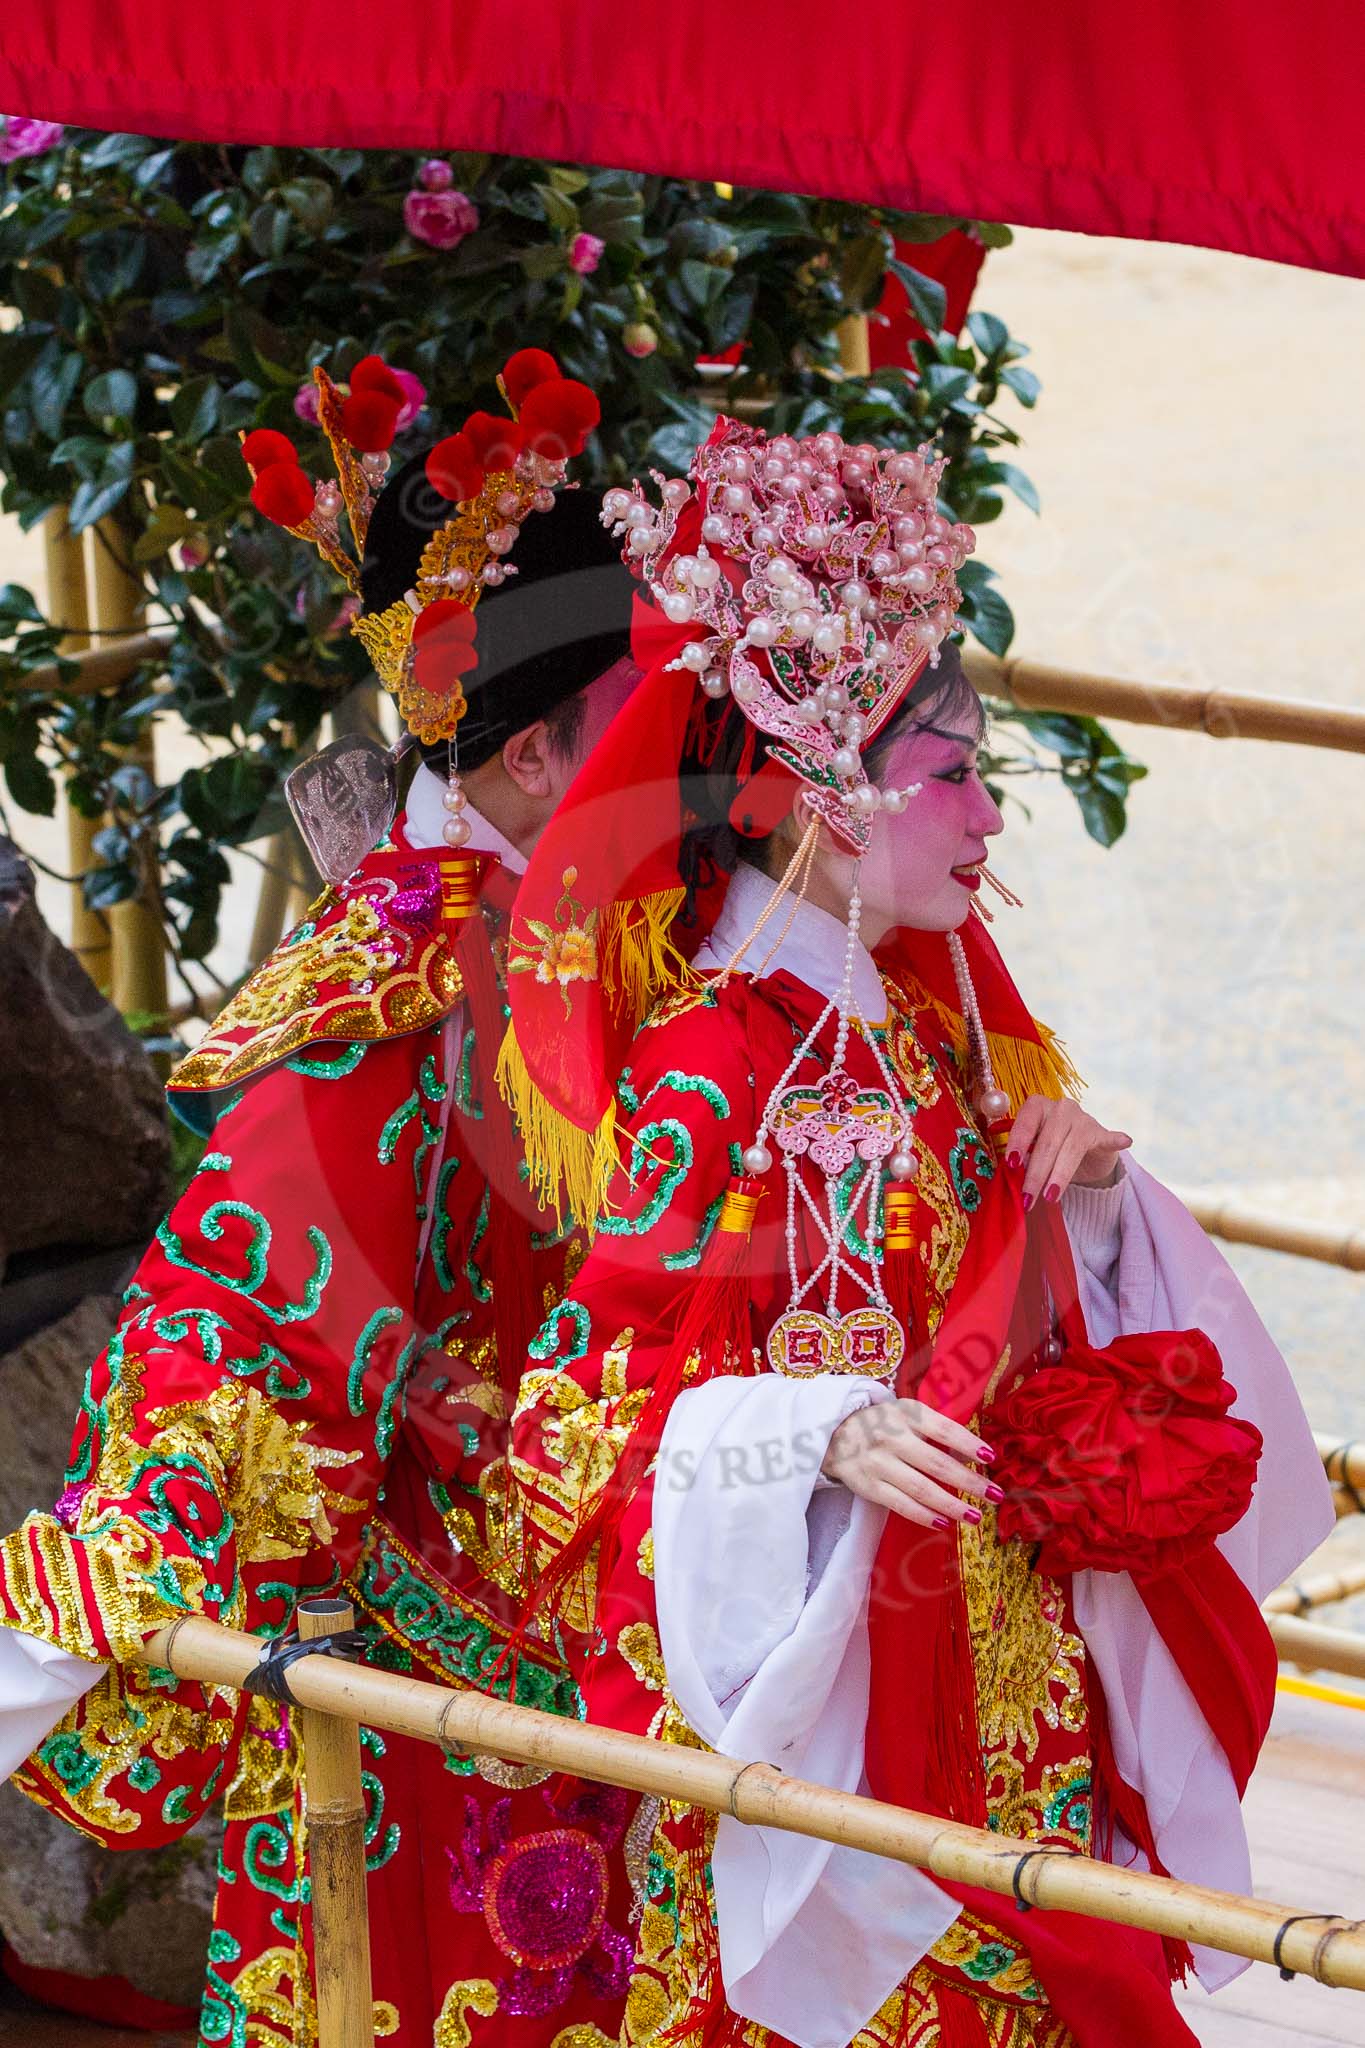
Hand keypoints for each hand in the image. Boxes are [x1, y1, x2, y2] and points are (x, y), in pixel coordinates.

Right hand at [821, 1397, 998, 1529]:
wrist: (834, 1434)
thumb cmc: (883, 1424)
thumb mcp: (907, 1415)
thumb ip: (936, 1430)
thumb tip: (974, 1457)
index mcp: (906, 1414)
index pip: (943, 1429)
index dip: (968, 1444)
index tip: (991, 1458)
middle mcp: (891, 1437)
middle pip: (937, 1463)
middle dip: (970, 1482)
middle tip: (995, 1495)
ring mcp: (878, 1463)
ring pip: (921, 1488)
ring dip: (952, 1505)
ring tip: (975, 1516)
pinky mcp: (868, 1486)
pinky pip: (901, 1504)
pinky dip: (924, 1515)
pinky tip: (944, 1523)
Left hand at [1006, 1095, 1130, 1207]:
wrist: (1084, 1153)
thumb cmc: (1050, 1152)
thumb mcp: (1033, 1153)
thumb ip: (1023, 1158)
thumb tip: (1010, 1175)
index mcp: (1038, 1107)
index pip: (1026, 1121)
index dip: (1018, 1142)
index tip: (1012, 1164)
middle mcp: (1061, 1108)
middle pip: (1047, 1142)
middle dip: (1035, 1174)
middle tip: (1027, 1198)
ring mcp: (1084, 1119)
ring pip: (1070, 1149)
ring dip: (1059, 1176)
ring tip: (1050, 1197)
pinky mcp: (1103, 1134)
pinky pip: (1109, 1138)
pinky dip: (1116, 1139)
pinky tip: (1125, 1141)